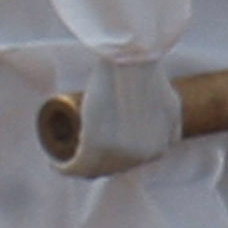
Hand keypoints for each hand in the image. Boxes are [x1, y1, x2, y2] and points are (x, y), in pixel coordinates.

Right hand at [66, 58, 181, 178]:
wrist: (132, 58)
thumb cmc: (149, 74)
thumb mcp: (171, 104)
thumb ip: (172, 125)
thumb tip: (166, 139)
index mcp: (159, 150)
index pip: (130, 163)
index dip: (109, 158)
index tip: (93, 144)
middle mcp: (142, 157)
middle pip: (110, 167)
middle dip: (91, 163)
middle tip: (75, 145)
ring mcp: (121, 153)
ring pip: (92, 169)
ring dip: (76, 167)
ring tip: (64, 152)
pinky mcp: (97, 146)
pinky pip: (78, 166)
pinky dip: (64, 167)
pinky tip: (55, 162)